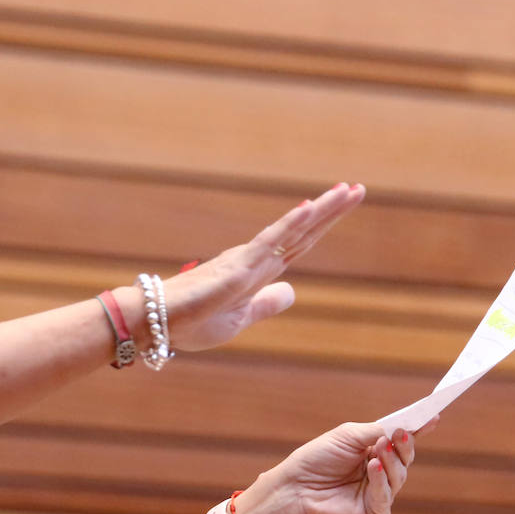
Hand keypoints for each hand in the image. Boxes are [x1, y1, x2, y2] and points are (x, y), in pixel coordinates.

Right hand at [162, 182, 364, 351]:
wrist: (157, 324)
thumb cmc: (189, 322)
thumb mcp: (240, 319)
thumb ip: (266, 304)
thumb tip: (291, 291)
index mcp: (256, 272)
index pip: (297, 244)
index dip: (321, 226)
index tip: (342, 206)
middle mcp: (255, 259)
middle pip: (302, 232)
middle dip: (331, 211)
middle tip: (357, 189)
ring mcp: (248, 260)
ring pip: (292, 230)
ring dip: (322, 211)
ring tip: (347, 191)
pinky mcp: (238, 267)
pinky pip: (270, 241)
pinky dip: (291, 224)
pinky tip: (310, 209)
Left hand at [265, 418, 437, 513]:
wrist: (294, 488)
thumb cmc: (316, 459)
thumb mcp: (348, 436)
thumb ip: (376, 431)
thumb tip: (405, 424)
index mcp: (373, 451)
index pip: (400, 440)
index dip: (418, 430)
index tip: (433, 417)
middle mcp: (378, 472)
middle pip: (405, 458)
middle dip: (404, 445)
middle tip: (399, 433)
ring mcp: (377, 494)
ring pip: (399, 476)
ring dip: (391, 461)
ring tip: (378, 450)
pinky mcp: (373, 513)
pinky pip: (386, 497)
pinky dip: (381, 482)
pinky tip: (373, 468)